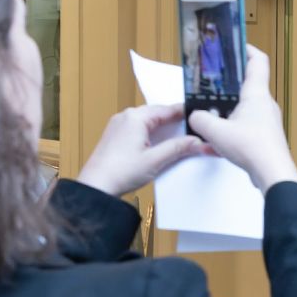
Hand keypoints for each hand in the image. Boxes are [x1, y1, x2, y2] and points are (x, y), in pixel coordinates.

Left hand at [78, 103, 205, 197]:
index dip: (185, 114)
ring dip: (163, 130)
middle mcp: (126, 116)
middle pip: (158, 114)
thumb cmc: (120, 172)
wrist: (96, 187)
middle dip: (175, 123)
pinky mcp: (115, 136)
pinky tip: (158, 146)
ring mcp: (118, 125)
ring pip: (148, 122)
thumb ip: (178, 148)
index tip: (200, 119)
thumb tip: (198, 141)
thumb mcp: (155, 160)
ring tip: (179, 140)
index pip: (167, 109)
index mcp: (136, 117)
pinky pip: (138, 129)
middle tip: (193, 131)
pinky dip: (151, 134)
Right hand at [187, 46, 296, 192]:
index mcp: (256, 93)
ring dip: (229, 110)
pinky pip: (246, 126)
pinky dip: (232, 129)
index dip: (246, 49)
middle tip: (213, 82)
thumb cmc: (253, 148)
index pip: (257, 60)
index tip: (234, 46)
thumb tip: (195, 116)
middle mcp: (264, 103)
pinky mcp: (264, 136)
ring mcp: (266, 120)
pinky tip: (218, 142)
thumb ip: (200, 119)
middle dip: (230, 83)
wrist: (272, 173)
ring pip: (245, 108)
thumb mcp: (216, 131)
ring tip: (211, 116)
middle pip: (248, 84)